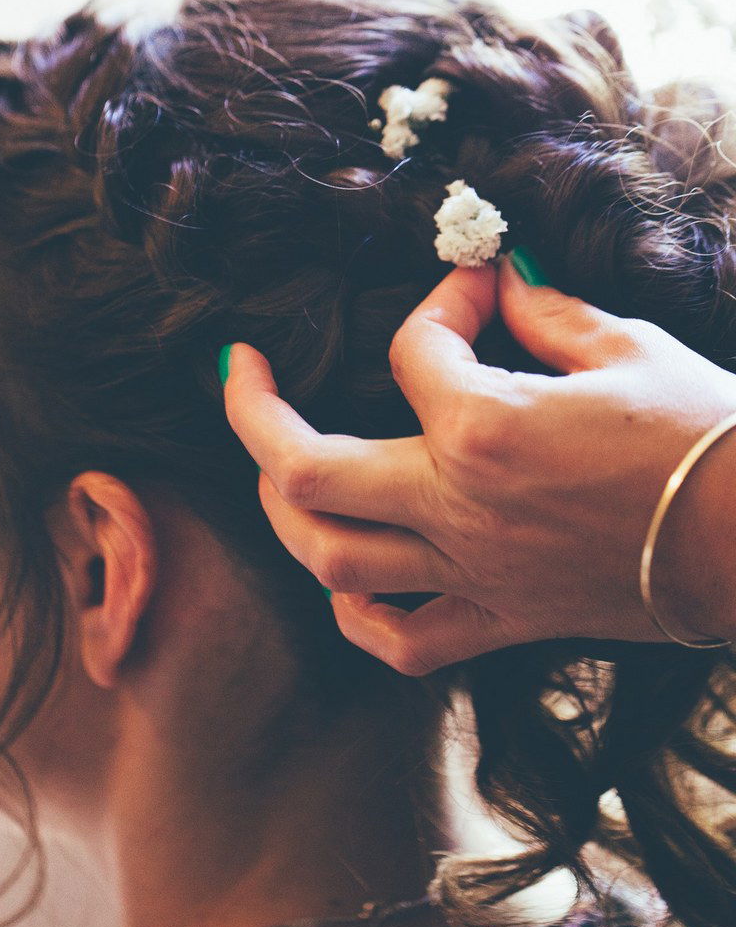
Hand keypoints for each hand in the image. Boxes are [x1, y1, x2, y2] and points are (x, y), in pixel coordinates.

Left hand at [222, 258, 735, 672]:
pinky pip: (401, 640)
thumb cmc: (707, 440)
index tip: (475, 288)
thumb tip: (499, 285)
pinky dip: (357, 614)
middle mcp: (459, 505)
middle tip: (238, 367)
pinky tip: (346, 581)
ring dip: (284, 510)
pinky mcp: (503, 621)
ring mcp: (473, 573)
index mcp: (486, 427)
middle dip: (251, 411)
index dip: (440, 299)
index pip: (414, 347)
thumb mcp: (628, 349)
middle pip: (305, 468)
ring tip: (273, 470)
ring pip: (330, 559)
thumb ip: (546, 312)